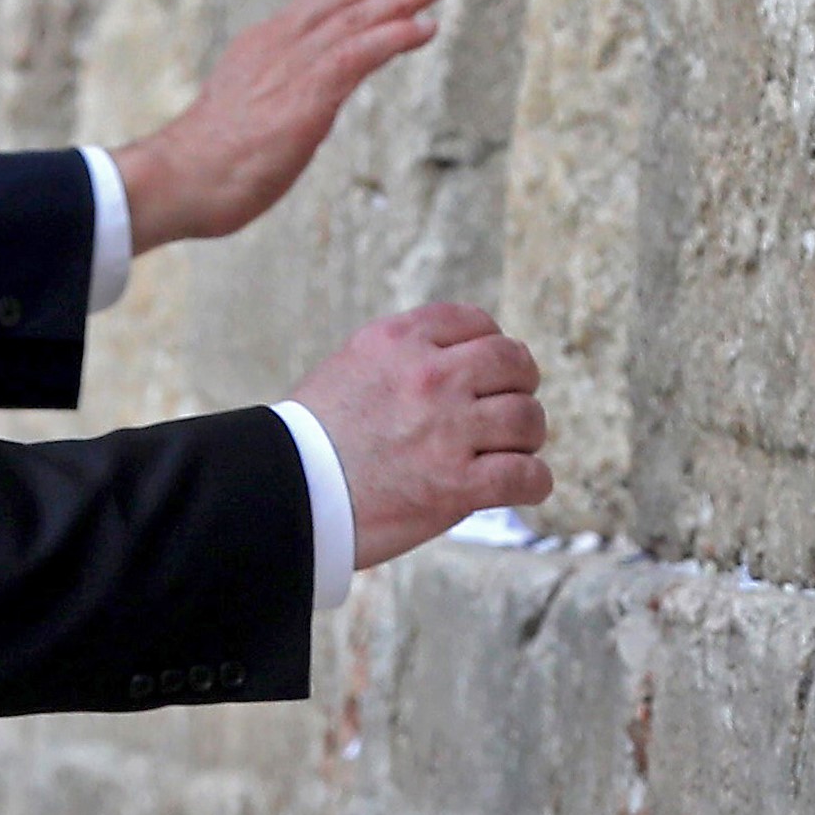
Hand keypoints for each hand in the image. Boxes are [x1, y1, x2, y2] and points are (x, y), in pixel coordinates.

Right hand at [113, 0, 458, 252]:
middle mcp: (280, 45)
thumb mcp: (252, 112)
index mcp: (265, 44)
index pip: (326, 0)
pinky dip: (391, 37)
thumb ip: (285, 96)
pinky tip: (424, 27)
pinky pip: (355, 56)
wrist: (178, 181)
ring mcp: (291, 68)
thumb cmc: (211, 161)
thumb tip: (311, 105)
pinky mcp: (304, 98)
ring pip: (358, 18)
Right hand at [290, 304, 550, 567]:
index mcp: (397, 340)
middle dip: (519, 386)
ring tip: (511, 452)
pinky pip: (527, 476)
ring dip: (527, 437)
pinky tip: (521, 487)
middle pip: (513, 363)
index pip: (475, 321)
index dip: (491, 346)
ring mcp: (446, 430)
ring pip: (527, 418)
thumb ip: (400, 359)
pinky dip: (533, 483)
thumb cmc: (308, 439)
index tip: (488, 371)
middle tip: (509, 411)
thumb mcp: (349, 368)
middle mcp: (428, 376)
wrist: (282, 493)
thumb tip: (454, 364)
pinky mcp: (456, 485)